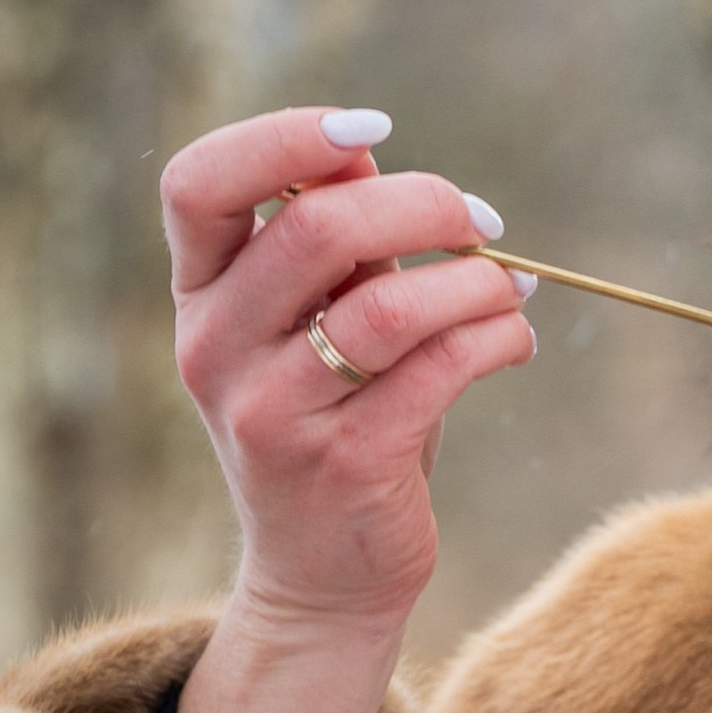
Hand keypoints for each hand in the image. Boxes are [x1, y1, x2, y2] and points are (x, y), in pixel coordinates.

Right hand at [160, 104, 535, 712]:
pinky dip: (498, 336)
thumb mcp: (313, 326)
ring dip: (474, 280)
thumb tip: (364, 152)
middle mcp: (217, 351)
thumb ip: (332, 245)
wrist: (322, 579)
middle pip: (315, 227)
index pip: (196, 184)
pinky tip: (516, 338)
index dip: (282, 137)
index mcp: (199, 299)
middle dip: (422, 203)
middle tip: (481, 221)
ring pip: (388, 303)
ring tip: (510, 290)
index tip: (370, 133)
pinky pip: (440, 369)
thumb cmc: (333, 423)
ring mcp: (274, 413)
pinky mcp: (347, 464)